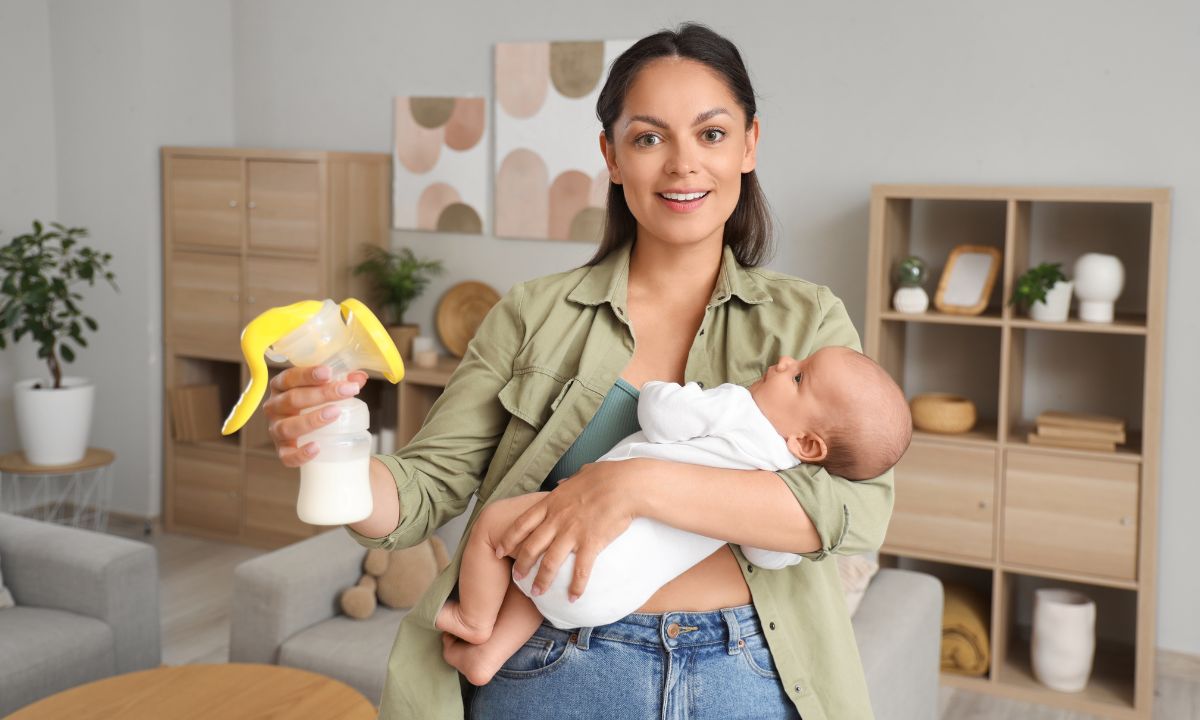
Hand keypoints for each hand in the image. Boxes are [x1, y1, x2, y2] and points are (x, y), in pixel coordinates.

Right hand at [262, 365, 367, 466]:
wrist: (305, 431)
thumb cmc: (313, 403)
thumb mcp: (324, 387)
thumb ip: (342, 381)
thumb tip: (359, 378)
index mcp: (281, 386)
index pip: (290, 377)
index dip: (308, 374)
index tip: (329, 372)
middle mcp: (273, 407)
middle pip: (292, 399)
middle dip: (321, 394)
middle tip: (346, 391)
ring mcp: (275, 430)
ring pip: (287, 427)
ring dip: (311, 420)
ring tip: (335, 413)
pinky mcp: (282, 450)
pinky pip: (286, 456)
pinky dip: (300, 454)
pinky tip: (317, 447)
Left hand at [494, 459, 648, 600]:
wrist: (625, 484)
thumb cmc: (606, 476)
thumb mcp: (580, 475)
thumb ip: (567, 483)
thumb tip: (561, 484)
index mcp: (551, 503)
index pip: (522, 524)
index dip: (508, 539)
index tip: (498, 550)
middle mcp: (557, 520)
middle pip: (531, 547)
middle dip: (521, 565)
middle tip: (516, 578)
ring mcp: (572, 533)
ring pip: (549, 563)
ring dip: (541, 580)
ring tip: (537, 593)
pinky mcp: (590, 543)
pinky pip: (580, 570)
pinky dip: (576, 586)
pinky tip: (573, 598)